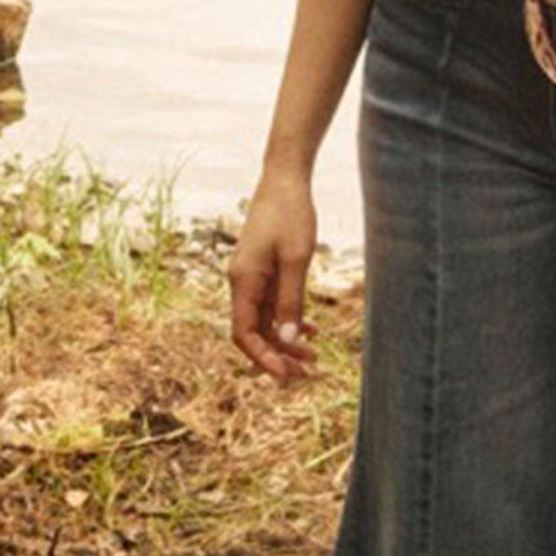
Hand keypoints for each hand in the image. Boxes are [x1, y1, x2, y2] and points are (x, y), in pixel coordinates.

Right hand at [228, 169, 318, 382]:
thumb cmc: (290, 215)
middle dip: (277, 356)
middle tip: (306, 374)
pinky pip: (272, 306)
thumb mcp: (296, 260)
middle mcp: (242, 284)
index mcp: (243, 282)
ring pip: (265, 322)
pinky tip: (311, 330)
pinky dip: (289, 320)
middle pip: (254, 333)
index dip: (263, 358)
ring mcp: (252, 278)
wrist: (284, 180)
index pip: (244, 334)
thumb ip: (290, 300)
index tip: (287, 375)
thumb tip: (287, 339)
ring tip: (313, 359)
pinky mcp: (264, 271)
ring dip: (286, 341)